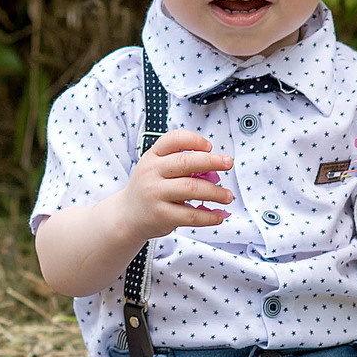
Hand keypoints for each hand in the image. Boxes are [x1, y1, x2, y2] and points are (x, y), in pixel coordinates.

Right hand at [117, 130, 233, 240]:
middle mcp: (151, 172)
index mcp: (152, 156)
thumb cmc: (150, 188)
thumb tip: (214, 168)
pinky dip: (208, 216)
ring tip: (227, 196)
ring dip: (215, 192)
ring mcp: (155, 193)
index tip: (209, 146)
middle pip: (186, 162)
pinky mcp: (161, 215)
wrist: (127, 215)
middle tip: (228, 163)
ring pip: (192, 188)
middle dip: (212, 161)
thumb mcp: (156, 169)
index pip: (172, 140)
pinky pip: (191, 215)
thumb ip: (180, 164)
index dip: (193, 140)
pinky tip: (218, 216)